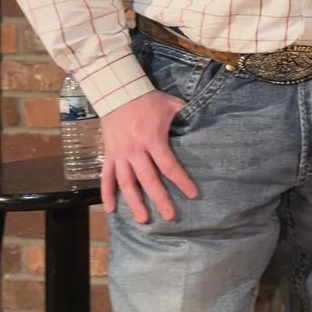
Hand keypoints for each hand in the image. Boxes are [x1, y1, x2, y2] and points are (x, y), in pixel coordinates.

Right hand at [100, 89, 196, 223]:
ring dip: (134, 203)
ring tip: (143, 219)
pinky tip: (111, 209)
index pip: (169, 166)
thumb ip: (187, 114)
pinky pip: (106, 177)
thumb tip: (206, 118)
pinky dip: (107, 193)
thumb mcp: (172, 105)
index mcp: (153, 140)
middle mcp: (135, 151)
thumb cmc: (148, 99)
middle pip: (148, 180)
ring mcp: (120, 154)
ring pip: (126, 184)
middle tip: (170, 216)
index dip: (181, 182)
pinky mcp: (108, 154)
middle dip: (160, 199)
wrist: (117, 92)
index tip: (192, 195)